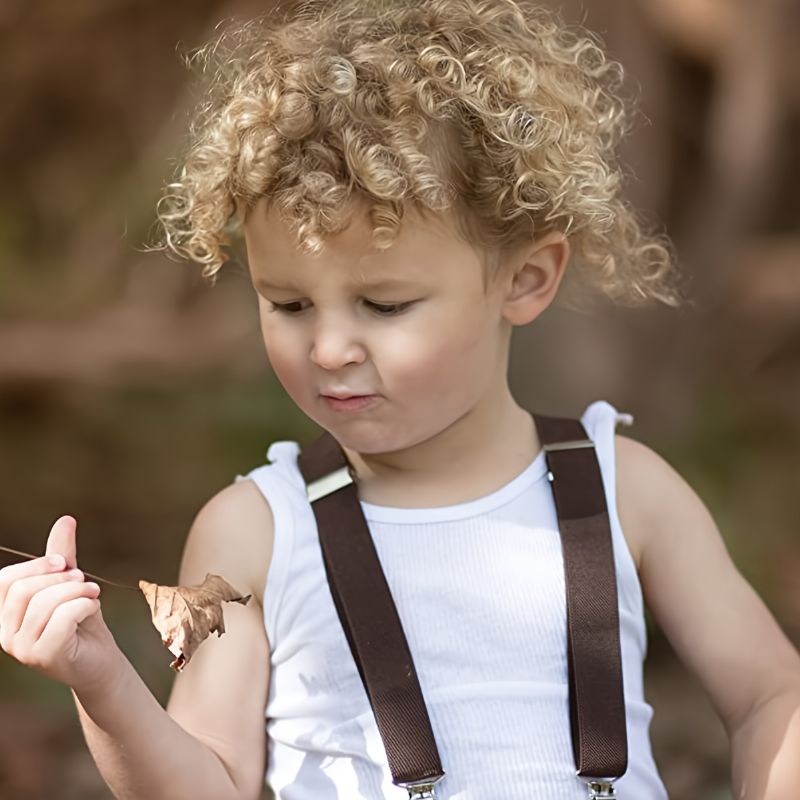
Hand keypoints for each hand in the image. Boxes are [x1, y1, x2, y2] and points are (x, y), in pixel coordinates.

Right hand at [0, 515, 120, 692]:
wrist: (100, 660)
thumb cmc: (81, 622)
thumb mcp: (69, 584)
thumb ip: (62, 556)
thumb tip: (66, 519)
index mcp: (4, 615)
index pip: (5, 580)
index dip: (36, 565)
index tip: (65, 563)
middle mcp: (5, 635)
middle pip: (23, 589)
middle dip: (60, 578)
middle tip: (84, 580)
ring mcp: (22, 649)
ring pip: (44, 603)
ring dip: (78, 590)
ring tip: (93, 593)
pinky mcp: (45, 657)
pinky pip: (63, 618)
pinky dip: (84, 605)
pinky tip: (93, 608)